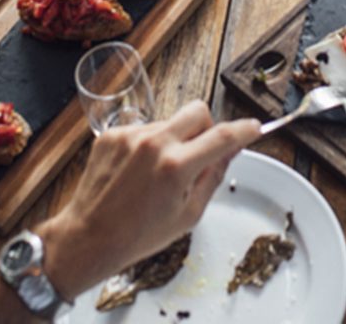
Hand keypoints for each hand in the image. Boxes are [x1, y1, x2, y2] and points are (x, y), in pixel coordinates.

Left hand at [41, 103, 261, 297]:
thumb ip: (213, 177)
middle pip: (197, 110)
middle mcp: (154, 143)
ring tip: (158, 174)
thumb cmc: (141, 234)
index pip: (222, 137)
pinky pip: (143, 129)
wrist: (91, 234)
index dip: (243, 130)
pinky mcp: (112, 133)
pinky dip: (148, 145)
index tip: (254, 126)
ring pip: (169, 122)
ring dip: (174, 140)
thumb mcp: (189, 214)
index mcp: (177, 167)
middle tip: (200, 152)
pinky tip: (137, 172)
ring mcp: (131, 135)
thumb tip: (230, 150)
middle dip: (206, 127)